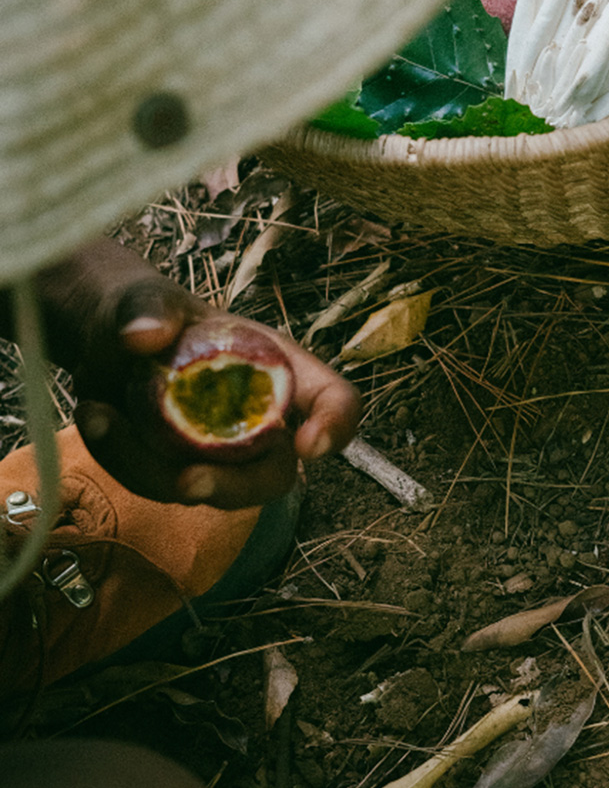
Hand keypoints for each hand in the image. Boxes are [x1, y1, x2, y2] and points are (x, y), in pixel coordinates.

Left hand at [35, 241, 359, 507]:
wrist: (106, 341)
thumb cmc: (148, 313)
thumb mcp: (147, 298)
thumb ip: (149, 308)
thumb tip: (142, 336)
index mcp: (282, 371)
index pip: (333, 401)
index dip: (335, 424)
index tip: (309, 444)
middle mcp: (261, 421)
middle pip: (275, 474)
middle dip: (235, 486)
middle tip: (188, 482)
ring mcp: (220, 455)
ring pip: (206, 489)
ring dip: (148, 465)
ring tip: (99, 413)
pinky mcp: (177, 472)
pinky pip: (155, 484)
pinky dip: (120, 459)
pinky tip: (94, 416)